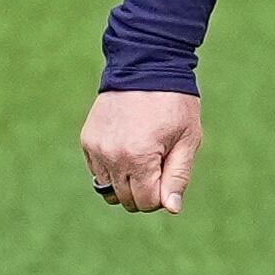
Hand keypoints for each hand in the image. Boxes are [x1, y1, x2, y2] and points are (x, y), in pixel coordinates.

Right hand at [83, 89, 201, 213]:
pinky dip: (112, 169)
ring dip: (126, 182)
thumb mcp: (187, 140)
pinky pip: (98, 171)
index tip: (169, 176)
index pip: (145, 202)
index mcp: (139, 157)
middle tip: (159, 166)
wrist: (146, 66)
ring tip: (143, 157)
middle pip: (126, 199)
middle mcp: (112, 156)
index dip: (161, 197)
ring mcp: (96, 148)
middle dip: (145, 192)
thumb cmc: (174, 104)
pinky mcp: (87, 140)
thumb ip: (178, 177)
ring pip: (108, 189)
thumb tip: (170, 208)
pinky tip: (128, 147)